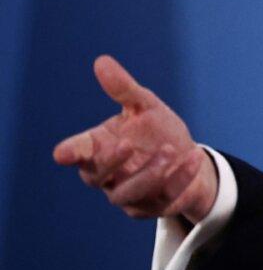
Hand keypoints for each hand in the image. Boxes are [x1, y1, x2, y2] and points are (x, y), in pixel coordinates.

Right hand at [52, 55, 217, 224]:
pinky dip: (180, 178)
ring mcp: (129, 196)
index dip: (70, 152)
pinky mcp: (153, 208)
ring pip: (128, 194)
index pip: (77, 152)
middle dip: (112, 162)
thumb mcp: (144, 106)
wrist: (188, 156)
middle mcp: (108, 176)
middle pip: (96, 177)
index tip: (63, 153)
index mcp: (98, 149)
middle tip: (130, 144)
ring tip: (170, 150)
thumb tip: (102, 61)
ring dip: (149, 173)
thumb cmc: (157, 130)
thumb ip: (124, 89)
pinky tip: (193, 156)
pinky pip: (163, 199)